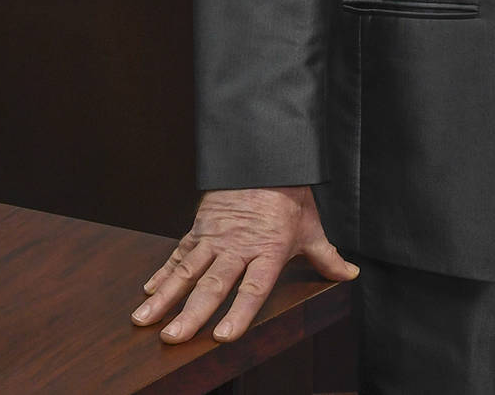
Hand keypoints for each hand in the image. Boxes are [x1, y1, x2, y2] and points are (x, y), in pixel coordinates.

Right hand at [132, 186, 358, 344]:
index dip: (239, 313)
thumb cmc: (290, 196)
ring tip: (144, 319)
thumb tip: (349, 274)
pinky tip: (148, 291)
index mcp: (268, 250)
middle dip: (191, 313)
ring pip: (187, 271)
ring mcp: (215, 238)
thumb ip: (326, 257)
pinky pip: (179, 253)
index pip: (253, 288)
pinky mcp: (200, 228)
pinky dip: (163, 272)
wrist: (266, 158)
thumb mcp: (311, 227)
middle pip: (213, 285)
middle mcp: (238, 246)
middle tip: (172, 337)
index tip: (223, 335)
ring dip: (165, 297)